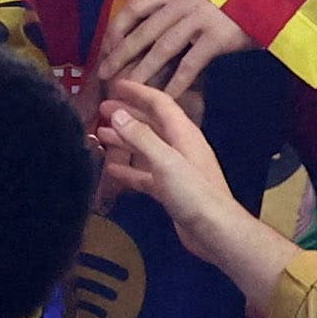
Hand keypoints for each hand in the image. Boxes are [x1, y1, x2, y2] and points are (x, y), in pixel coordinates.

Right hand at [93, 81, 262, 270]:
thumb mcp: (165, 161)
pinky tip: (111, 170)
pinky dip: (129, 169)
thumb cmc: (193, 193)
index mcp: (183, 134)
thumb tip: (117, 114)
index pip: (160, 103)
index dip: (138, 91)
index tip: (115, 84)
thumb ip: (141, 137)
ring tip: (100, 135)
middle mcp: (181, 147)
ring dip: (125, 140)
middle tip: (102, 109)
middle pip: (152, 124)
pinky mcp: (171, 190)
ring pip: (147, 148)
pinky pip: (146, 173)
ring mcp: (176, 169)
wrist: (216, 232)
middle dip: (128, 114)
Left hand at [99, 0, 249, 100]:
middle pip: (143, 29)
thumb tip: (152, 26)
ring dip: (141, 70)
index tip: (107, 46)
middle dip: (120, 53)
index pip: (136, 5)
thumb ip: (178, 4)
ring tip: (126, 88)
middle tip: (104, 73)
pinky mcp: (217, 37)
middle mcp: (183, 1)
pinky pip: (190, 64)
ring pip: (162, 48)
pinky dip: (176, 83)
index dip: (118, 26)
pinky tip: (165, 98)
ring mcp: (200, 18)